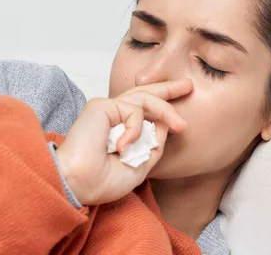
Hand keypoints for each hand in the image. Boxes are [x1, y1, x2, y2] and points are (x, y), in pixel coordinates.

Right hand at [55, 79, 191, 205]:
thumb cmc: (102, 180)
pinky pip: (133, 110)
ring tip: (181, 126)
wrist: (81, 185)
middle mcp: (113, 116)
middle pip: (144, 94)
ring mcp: (106, 109)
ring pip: (144, 99)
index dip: (163, 107)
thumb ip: (154, 144)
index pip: (144, 111)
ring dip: (166, 110)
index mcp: (120, 130)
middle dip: (168, 89)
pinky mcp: (101, 106)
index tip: (181, 115)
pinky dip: (136, 129)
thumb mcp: (141, 164)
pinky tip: (124, 147)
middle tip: (188, 85)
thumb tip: (166, 122)